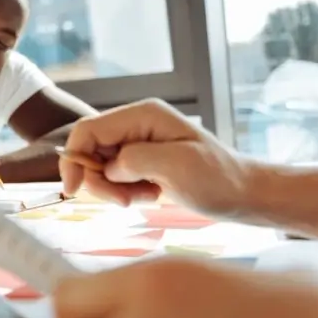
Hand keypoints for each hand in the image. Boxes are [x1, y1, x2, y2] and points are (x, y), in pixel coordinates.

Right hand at [59, 98, 251, 215]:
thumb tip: (107, 168)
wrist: (243, 194)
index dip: (74, 157)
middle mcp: (137, 124)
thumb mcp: (176, 166)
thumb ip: (133, 160)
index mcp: (143, 115)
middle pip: (91, 149)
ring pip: (101, 165)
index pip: (88, 130)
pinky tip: (151, 195)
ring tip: (146, 197)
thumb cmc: (217, 179)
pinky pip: (116, 176)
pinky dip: (126, 191)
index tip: (73, 189)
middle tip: (123, 201)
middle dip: (99, 179)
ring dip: (115, 188)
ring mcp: (139, 142)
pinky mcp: (143, 160)